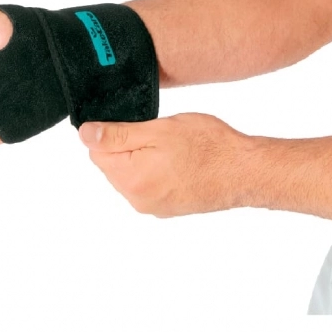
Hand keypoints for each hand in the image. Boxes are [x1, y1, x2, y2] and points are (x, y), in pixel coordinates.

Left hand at [79, 112, 258, 216]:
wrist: (245, 172)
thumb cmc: (209, 147)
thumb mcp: (159, 130)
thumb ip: (118, 135)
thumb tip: (86, 135)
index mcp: (130, 179)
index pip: (96, 151)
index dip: (111, 131)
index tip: (135, 123)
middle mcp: (137, 199)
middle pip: (112, 165)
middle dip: (128, 146)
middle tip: (159, 133)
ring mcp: (153, 207)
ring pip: (131, 174)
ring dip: (143, 158)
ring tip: (172, 147)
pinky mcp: (168, 209)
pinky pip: (149, 185)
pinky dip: (157, 170)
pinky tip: (179, 161)